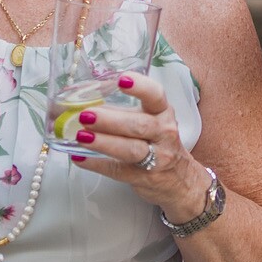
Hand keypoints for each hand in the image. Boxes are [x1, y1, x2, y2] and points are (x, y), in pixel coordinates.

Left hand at [66, 72, 206, 224]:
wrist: (181, 181)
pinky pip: (118, 170)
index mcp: (163, 113)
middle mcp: (163, 133)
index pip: (156, 96)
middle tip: (86, 115)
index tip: (122, 80)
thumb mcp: (154, 122)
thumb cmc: (161, 144)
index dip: (140, 87)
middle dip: (111, 120)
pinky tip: (79, 157)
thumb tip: (89, 105)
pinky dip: (97, 164)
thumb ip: (127, 113)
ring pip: (131, 149)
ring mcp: (156, 158)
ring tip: (81, 136)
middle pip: (139, 125)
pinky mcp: (143, 177)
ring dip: (104, 142)